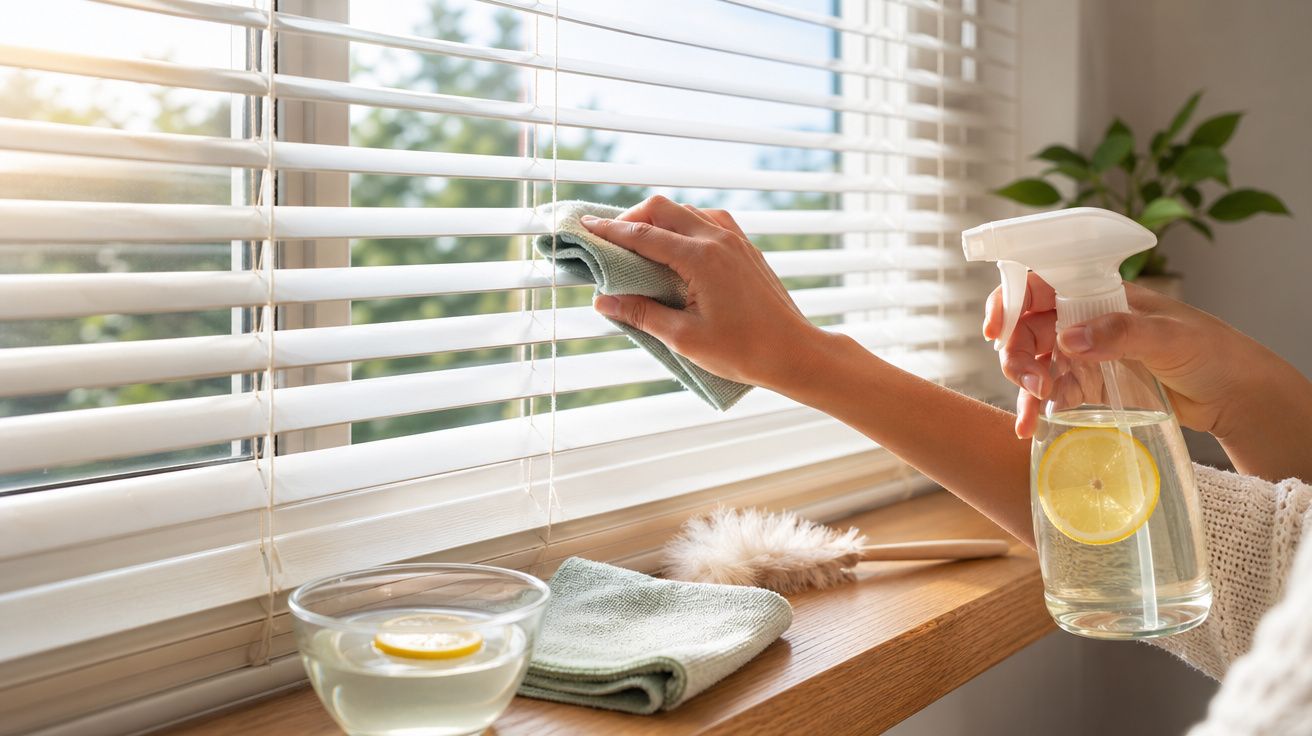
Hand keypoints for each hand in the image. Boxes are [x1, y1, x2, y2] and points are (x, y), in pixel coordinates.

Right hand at [580, 196, 830, 391]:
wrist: (794, 352)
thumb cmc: (743, 351)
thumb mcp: (685, 338)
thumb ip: (642, 314)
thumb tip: (604, 302)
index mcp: (700, 258)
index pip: (643, 234)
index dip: (610, 229)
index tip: (585, 225)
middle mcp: (718, 239)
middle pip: (663, 209)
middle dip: (632, 217)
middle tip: (610, 237)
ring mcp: (735, 241)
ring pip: (687, 211)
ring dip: (660, 220)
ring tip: (640, 243)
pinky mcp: (746, 248)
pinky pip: (708, 222)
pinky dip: (685, 225)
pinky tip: (677, 247)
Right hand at [984, 274, 1310, 462]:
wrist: (1234, 395)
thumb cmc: (1211, 351)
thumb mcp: (1169, 336)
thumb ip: (1120, 332)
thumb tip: (1069, 338)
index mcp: (1099, 293)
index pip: (1039, 285)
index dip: (1010, 302)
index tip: (997, 330)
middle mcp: (1084, 319)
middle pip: (1027, 328)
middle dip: (1016, 353)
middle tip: (1030, 382)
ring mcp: (1084, 354)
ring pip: (1033, 362)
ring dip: (1025, 384)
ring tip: (1037, 407)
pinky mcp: (1088, 385)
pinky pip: (1050, 393)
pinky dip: (1036, 409)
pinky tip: (1030, 428)